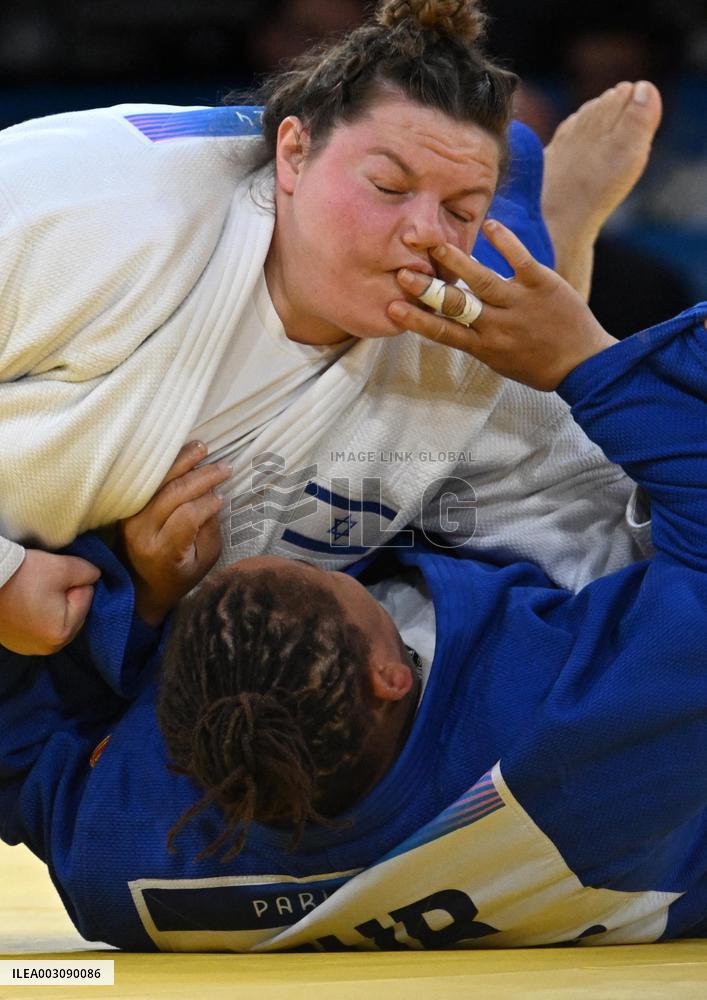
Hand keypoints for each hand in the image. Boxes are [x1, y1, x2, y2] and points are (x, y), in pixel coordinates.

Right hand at [0, 550, 99, 654]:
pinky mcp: (16, 644)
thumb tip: (95, 578)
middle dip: (67, 596)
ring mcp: (30, 649)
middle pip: (74, 614)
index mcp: (62, 633)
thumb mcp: (62, 567)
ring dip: (54, 606)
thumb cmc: (24, 575)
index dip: (75, 582)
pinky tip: (25, 601)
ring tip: (35, 590)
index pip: (87, 598)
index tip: (56, 575)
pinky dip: (38, 614)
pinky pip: (39, 627)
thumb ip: (87, 573)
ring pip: (58, 621)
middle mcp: (48, 648)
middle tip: (46, 581)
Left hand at [119, 441, 231, 625]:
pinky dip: (165, 466)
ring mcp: (130, 518)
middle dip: (202, 477)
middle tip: (225, 467)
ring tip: (202, 448)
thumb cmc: (178, 576)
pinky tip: (182, 454)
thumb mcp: (204, 562)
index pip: (187, 516)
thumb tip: (213, 496)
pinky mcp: (126, 508)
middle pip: (173, 494)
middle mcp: (141, 532)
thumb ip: (209, 530)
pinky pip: (146, 481)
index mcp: (162, 551)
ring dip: (182, 461)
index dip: (207, 502)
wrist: (139, 587)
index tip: (223, 496)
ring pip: (157, 481)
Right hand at [388, 220, 617, 391]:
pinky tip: (489, 225)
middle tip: (403, 272)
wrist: (584, 364)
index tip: (393, 307)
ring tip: (434, 243)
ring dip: (456, 260)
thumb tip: (448, 321)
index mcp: (484, 346)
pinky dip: (504, 241)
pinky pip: (519, 259)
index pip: (443, 332)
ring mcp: (520, 303)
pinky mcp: (542, 284)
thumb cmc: (537, 365)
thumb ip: (474, 339)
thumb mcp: (499, 361)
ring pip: (482, 279)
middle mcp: (498, 326)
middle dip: (428, 289)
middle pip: (456, 305)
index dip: (417, 320)